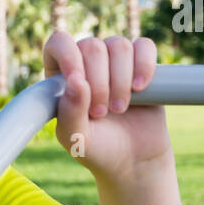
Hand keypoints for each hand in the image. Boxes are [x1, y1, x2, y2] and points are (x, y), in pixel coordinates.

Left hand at [43, 32, 171, 180]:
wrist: (133, 161)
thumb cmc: (97, 149)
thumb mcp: (76, 138)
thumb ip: (70, 112)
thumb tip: (76, 81)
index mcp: (62, 76)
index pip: (58, 43)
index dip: (68, 55)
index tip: (77, 80)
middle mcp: (87, 63)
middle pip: (91, 46)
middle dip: (98, 82)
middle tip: (100, 113)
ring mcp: (115, 61)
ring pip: (119, 46)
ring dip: (120, 80)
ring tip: (119, 109)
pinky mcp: (142, 65)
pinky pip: (145, 47)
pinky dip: (144, 65)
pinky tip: (140, 89)